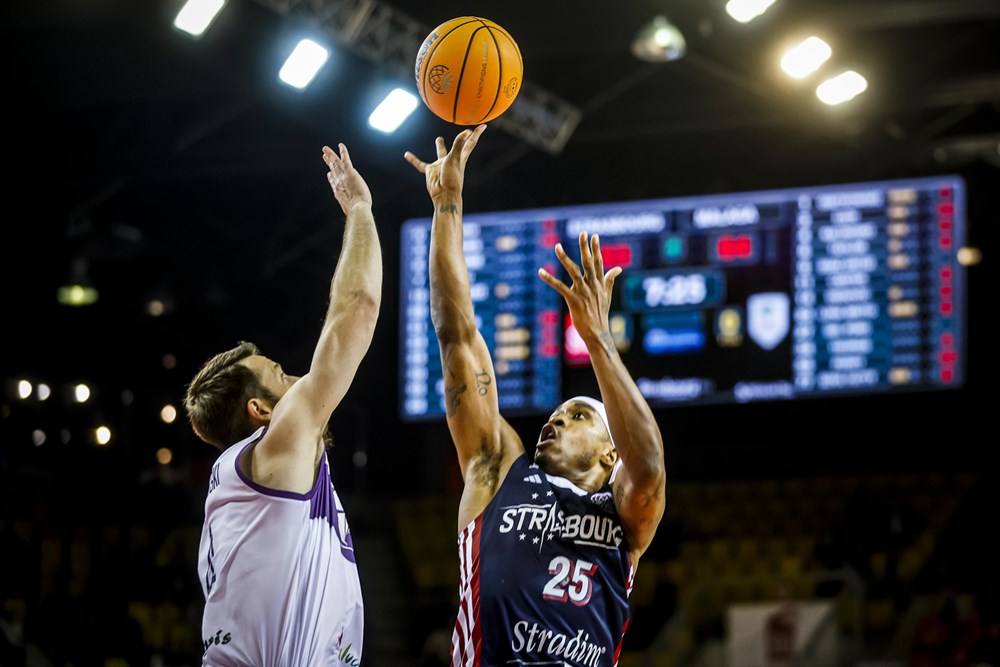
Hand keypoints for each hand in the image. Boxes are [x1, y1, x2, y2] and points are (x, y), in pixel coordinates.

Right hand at [323, 143, 371, 214]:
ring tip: (326, 149)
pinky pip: (345, 159)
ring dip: (331, 155)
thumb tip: (351, 214)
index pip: (333, 181)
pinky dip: (343, 151)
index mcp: (338, 191)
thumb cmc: (356, 212)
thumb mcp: (350, 210)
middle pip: (332, 170)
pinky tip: (340, 145)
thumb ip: (349, 209)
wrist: (357, 208)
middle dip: (328, 162)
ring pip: (335, 163)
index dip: (331, 176)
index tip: (329, 173)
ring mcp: (343, 176)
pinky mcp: (349, 172)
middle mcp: (338, 182)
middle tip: (324, 156)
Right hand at [403, 125, 485, 201]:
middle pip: (458, 147)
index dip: (476, 134)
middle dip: (462, 140)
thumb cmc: (452, 178)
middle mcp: (451, 160)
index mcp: (460, 157)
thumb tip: (467, 131)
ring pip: (440, 153)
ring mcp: (441, 166)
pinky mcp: (430, 172)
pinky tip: (407, 155)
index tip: (483, 125)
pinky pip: (420, 164)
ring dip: (440, 147)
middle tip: (465, 132)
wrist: (443, 195)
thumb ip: (459, 145)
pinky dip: (414, 160)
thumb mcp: (455, 159)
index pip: (470, 143)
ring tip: (439, 139)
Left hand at [538, 232, 622, 347]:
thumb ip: (610, 279)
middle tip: (582, 233)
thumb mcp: (608, 294)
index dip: (596, 248)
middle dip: (585, 247)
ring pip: (573, 271)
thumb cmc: (601, 314)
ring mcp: (583, 292)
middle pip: (588, 262)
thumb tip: (619, 268)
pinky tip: (541, 272)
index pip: (598, 262)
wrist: (598, 332)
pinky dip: (549, 279)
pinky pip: (560, 287)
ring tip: (557, 246)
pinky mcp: (574, 300)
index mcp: (599, 282)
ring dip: (564, 258)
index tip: (594, 236)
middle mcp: (592, 285)